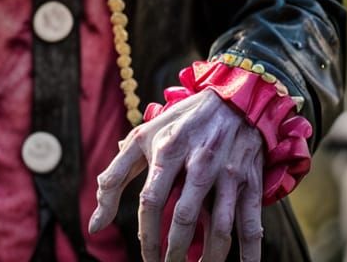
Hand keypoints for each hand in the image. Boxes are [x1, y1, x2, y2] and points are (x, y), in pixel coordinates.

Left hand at [89, 90, 263, 261]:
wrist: (231, 99)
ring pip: (220, 227)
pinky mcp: (250, 182)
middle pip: (184, 216)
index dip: (147, 233)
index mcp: (168, 149)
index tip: (146, 256)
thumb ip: (116, 176)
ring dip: (209, 257)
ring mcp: (226, 173)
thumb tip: (95, 223)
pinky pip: (251, 224)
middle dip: (174, 251)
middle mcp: (198, 162)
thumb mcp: (143, 137)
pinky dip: (250, 252)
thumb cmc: (179, 123)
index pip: (151, 199)